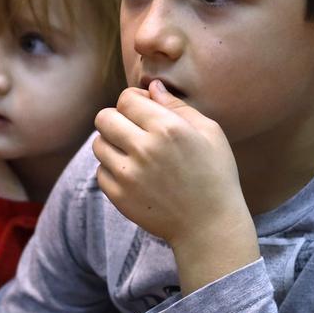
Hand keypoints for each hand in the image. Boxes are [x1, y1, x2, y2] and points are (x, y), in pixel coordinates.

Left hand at [93, 82, 255, 280]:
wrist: (210, 225)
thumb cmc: (215, 174)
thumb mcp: (209, 132)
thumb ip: (177, 106)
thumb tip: (152, 87)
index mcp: (167, 128)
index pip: (126, 99)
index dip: (134, 101)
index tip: (144, 111)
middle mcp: (144, 149)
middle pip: (104, 118)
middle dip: (117, 119)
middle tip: (133, 130)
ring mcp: (128, 175)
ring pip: (98, 144)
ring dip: (112, 144)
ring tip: (133, 153)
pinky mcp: (119, 197)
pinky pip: (101, 172)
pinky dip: (113, 170)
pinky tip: (134, 174)